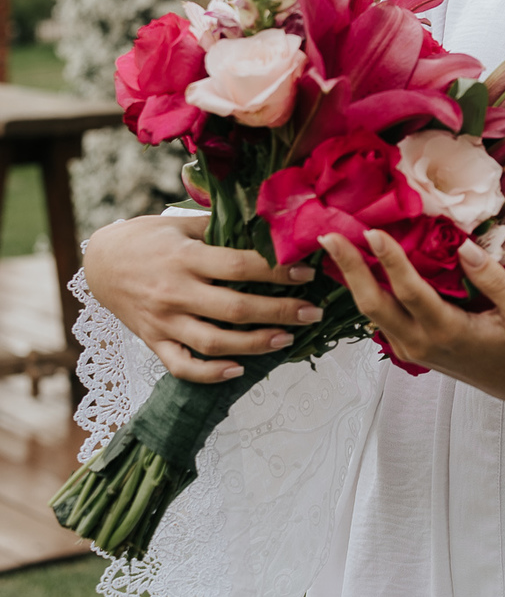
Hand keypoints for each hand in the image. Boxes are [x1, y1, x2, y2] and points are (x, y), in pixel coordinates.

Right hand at [82, 212, 324, 383]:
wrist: (100, 262)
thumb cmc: (147, 237)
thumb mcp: (181, 223)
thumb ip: (219, 228)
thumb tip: (267, 228)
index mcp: (186, 257)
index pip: (240, 266)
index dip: (277, 272)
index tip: (307, 273)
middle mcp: (175, 291)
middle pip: (234, 308)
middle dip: (279, 312)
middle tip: (312, 313)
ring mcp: (163, 321)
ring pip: (213, 342)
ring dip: (254, 344)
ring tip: (287, 339)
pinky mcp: (153, 342)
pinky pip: (182, 366)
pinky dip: (210, 374)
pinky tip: (239, 369)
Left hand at [321, 230, 504, 411]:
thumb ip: (492, 277)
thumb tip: (463, 246)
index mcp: (447, 332)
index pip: (409, 292)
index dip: (389, 261)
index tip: (372, 232)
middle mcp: (420, 343)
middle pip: (372, 305)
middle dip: (349, 269)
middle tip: (328, 237)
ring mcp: (409, 349)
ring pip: (371, 313)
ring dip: (353, 279)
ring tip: (338, 245)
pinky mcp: (408, 349)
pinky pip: (381, 318)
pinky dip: (368, 291)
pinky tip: (363, 268)